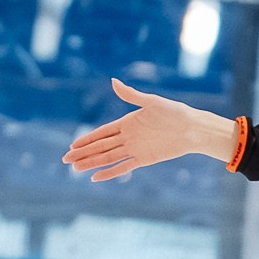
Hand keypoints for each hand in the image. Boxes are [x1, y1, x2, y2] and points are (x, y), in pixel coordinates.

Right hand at [63, 79, 236, 182]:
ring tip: (75, 169)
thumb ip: (131, 95)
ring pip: (108, 158)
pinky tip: (96, 177)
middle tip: (65, 159)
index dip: (87, 139)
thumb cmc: (174, 112)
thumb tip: (113, 81)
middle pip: (101, 147)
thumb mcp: (152, 101)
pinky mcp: (144, 159)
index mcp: (127, 122)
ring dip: (92, 163)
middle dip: (83, 153)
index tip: (72, 145)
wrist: (192, 128)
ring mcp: (135, 149)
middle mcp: (128, 137)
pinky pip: (123, 167)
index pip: (102, 133)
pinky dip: (110, 172)